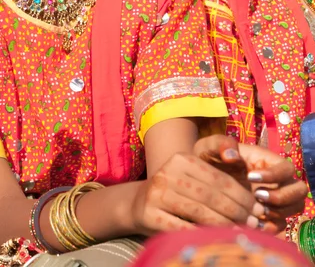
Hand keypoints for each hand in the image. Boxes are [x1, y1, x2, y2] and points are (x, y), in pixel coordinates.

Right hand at [130, 151, 259, 234]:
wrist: (140, 203)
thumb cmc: (178, 191)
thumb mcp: (195, 176)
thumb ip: (219, 182)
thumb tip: (255, 203)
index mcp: (182, 159)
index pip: (218, 179)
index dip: (242, 196)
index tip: (259, 210)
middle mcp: (167, 172)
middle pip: (210, 195)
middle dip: (237, 212)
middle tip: (256, 224)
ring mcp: (157, 193)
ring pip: (199, 212)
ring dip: (225, 225)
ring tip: (242, 233)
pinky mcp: (149, 214)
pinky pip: (183, 227)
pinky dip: (202, 235)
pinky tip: (217, 239)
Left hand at [195, 135, 307, 232]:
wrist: (196, 178)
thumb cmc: (207, 158)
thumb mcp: (208, 147)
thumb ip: (220, 144)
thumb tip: (232, 155)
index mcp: (266, 161)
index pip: (286, 168)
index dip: (274, 174)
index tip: (250, 177)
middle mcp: (275, 180)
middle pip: (299, 190)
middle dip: (282, 196)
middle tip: (257, 196)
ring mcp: (273, 198)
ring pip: (294, 207)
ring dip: (279, 211)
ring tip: (255, 211)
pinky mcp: (267, 215)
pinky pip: (281, 224)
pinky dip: (272, 226)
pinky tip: (253, 224)